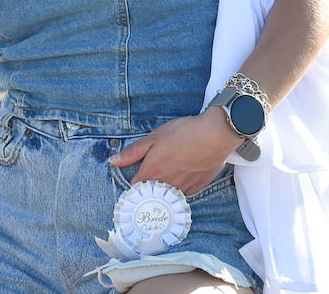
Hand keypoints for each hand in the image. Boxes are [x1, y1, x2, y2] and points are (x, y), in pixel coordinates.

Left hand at [109, 108, 241, 196]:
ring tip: (167, 176)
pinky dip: (180, 188)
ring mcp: (183, 189)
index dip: (133, 184)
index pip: (135, 188)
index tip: (134, 179)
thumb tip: (113, 161)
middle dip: (148, 190)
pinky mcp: (198, 188)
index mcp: (152, 172)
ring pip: (168, 196)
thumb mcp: (154, 138)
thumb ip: (133, 152)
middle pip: (152, 195)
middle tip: (150, 179)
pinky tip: (183, 176)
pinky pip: (184, 193)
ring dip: (164, 190)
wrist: (215, 135)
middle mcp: (166, 185)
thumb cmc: (183, 133)